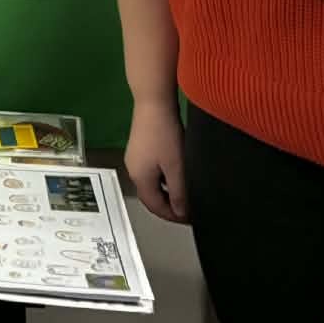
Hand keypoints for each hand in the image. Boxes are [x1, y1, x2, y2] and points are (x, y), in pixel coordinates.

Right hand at [124, 98, 188, 222]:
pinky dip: (163, 180)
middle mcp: (133, 171)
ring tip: (185, 193)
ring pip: (151, 184)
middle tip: (189, 208)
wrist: (153, 103)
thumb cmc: (165, 135)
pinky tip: (175, 174)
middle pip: (150, 197)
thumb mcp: (177, 167)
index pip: (155, 207)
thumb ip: (179, 193)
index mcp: (140, 178)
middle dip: (169, 206)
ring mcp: (134, 159)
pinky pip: (150, 173)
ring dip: (167, 192)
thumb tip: (181, 212)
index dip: (173, 216)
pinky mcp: (138, 149)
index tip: (190, 218)